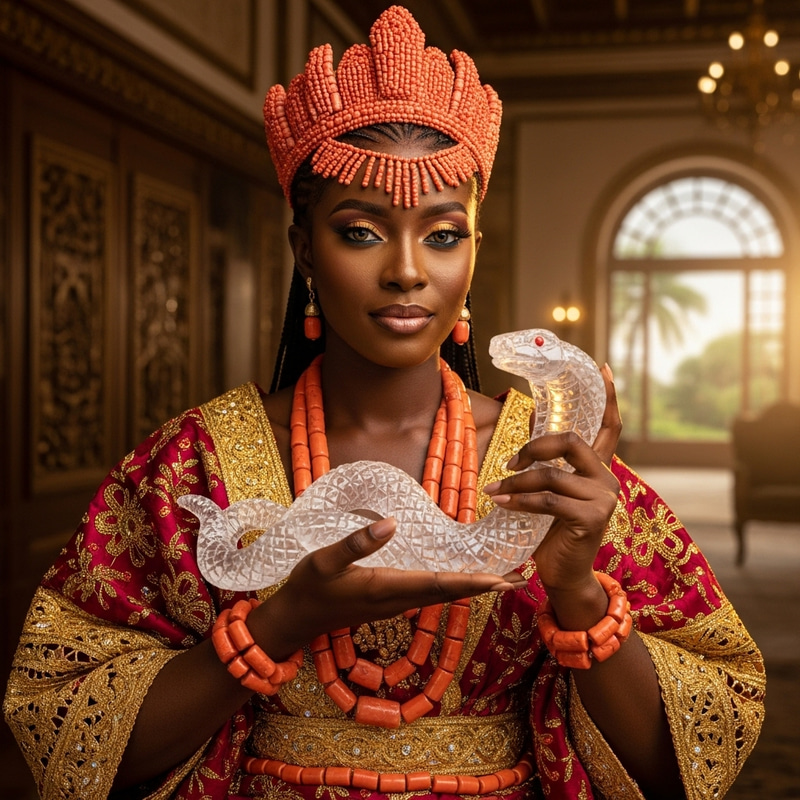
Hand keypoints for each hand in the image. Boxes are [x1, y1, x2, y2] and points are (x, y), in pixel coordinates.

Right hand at [249, 517, 524, 657]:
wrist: (295, 619)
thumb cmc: (308, 587)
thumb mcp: (323, 560)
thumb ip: (355, 543)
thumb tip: (392, 523)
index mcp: (386, 588)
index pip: (437, 584)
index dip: (470, 581)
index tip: (500, 579)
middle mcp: (397, 600)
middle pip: (449, 593)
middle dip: (484, 586)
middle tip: (519, 577)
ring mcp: (395, 604)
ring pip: (442, 595)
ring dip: (472, 587)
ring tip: (501, 579)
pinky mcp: (390, 601)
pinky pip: (430, 594)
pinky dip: (453, 586)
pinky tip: (461, 580)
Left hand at [485, 364, 621, 594]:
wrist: (565, 576)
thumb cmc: (552, 532)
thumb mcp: (550, 493)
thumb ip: (546, 463)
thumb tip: (525, 424)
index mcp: (599, 470)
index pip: (609, 428)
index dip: (607, 398)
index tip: (602, 369)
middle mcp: (608, 479)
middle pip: (571, 442)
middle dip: (535, 445)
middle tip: (510, 460)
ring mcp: (604, 499)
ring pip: (552, 475)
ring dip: (516, 481)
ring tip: (493, 489)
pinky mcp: (592, 519)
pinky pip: (548, 500)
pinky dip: (519, 500)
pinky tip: (500, 501)